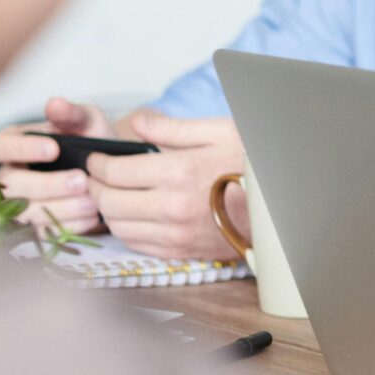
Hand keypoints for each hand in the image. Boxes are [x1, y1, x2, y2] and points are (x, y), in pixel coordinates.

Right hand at [0, 96, 116, 235]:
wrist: (109, 174)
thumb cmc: (89, 141)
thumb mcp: (86, 122)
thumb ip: (71, 113)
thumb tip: (55, 103)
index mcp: (13, 144)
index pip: (0, 146)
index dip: (23, 149)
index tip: (53, 149)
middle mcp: (9, 175)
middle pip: (12, 185)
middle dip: (48, 184)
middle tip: (82, 181)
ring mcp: (18, 204)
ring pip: (26, 212)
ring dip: (61, 208)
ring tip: (93, 202)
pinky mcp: (34, 226)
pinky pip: (43, 232)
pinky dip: (69, 226)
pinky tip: (92, 218)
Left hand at [82, 110, 247, 259]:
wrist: (279, 205)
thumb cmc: (250, 165)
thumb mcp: (218, 132)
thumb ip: (172, 127)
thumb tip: (137, 122)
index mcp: (178, 172)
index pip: (115, 173)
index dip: (97, 165)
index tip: (96, 160)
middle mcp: (172, 207)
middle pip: (109, 202)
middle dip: (95, 187)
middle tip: (96, 178)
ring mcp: (175, 234)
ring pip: (118, 226)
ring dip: (108, 210)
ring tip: (112, 196)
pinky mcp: (180, 251)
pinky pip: (136, 244)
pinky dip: (126, 230)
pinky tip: (132, 216)